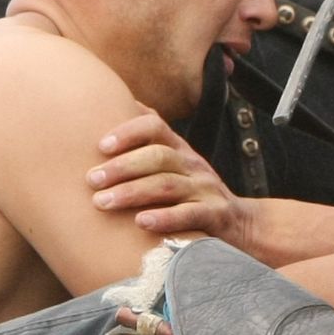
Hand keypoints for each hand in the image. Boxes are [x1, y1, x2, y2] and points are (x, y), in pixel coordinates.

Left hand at [88, 109, 251, 243]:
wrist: (242, 225)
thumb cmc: (193, 195)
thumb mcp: (175, 166)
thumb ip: (148, 145)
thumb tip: (117, 109)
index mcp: (179, 150)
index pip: (155, 127)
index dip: (128, 132)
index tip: (100, 146)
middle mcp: (192, 165)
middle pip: (157, 156)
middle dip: (121, 166)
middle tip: (91, 180)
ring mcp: (206, 189)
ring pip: (168, 185)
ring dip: (132, 192)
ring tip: (102, 203)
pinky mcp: (216, 216)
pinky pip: (190, 214)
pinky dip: (165, 217)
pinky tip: (141, 223)